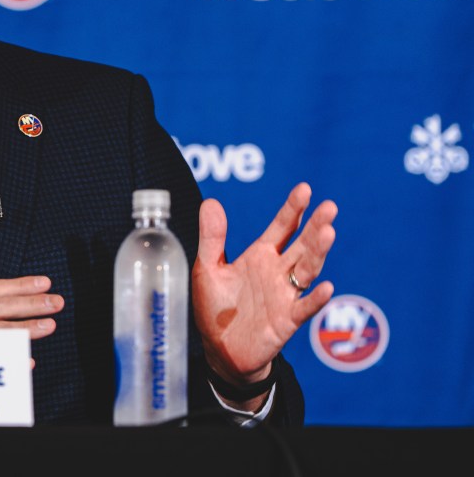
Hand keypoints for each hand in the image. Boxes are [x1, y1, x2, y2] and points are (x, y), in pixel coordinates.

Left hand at [192, 182, 337, 393]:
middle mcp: (278, 272)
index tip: (305, 189)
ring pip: (307, 270)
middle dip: (315, 226)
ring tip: (328, 233)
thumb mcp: (208, 268)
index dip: (293, 209)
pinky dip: (315, 299)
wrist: (220, 349)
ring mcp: (285, 295)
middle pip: (302, 244)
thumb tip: (211, 201)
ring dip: (318, 253)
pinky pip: (304, 308)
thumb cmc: (217, 307)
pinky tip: (325, 286)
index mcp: (261, 256)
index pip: (282, 227)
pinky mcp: (287, 321)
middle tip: (329, 207)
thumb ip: (212, 237)